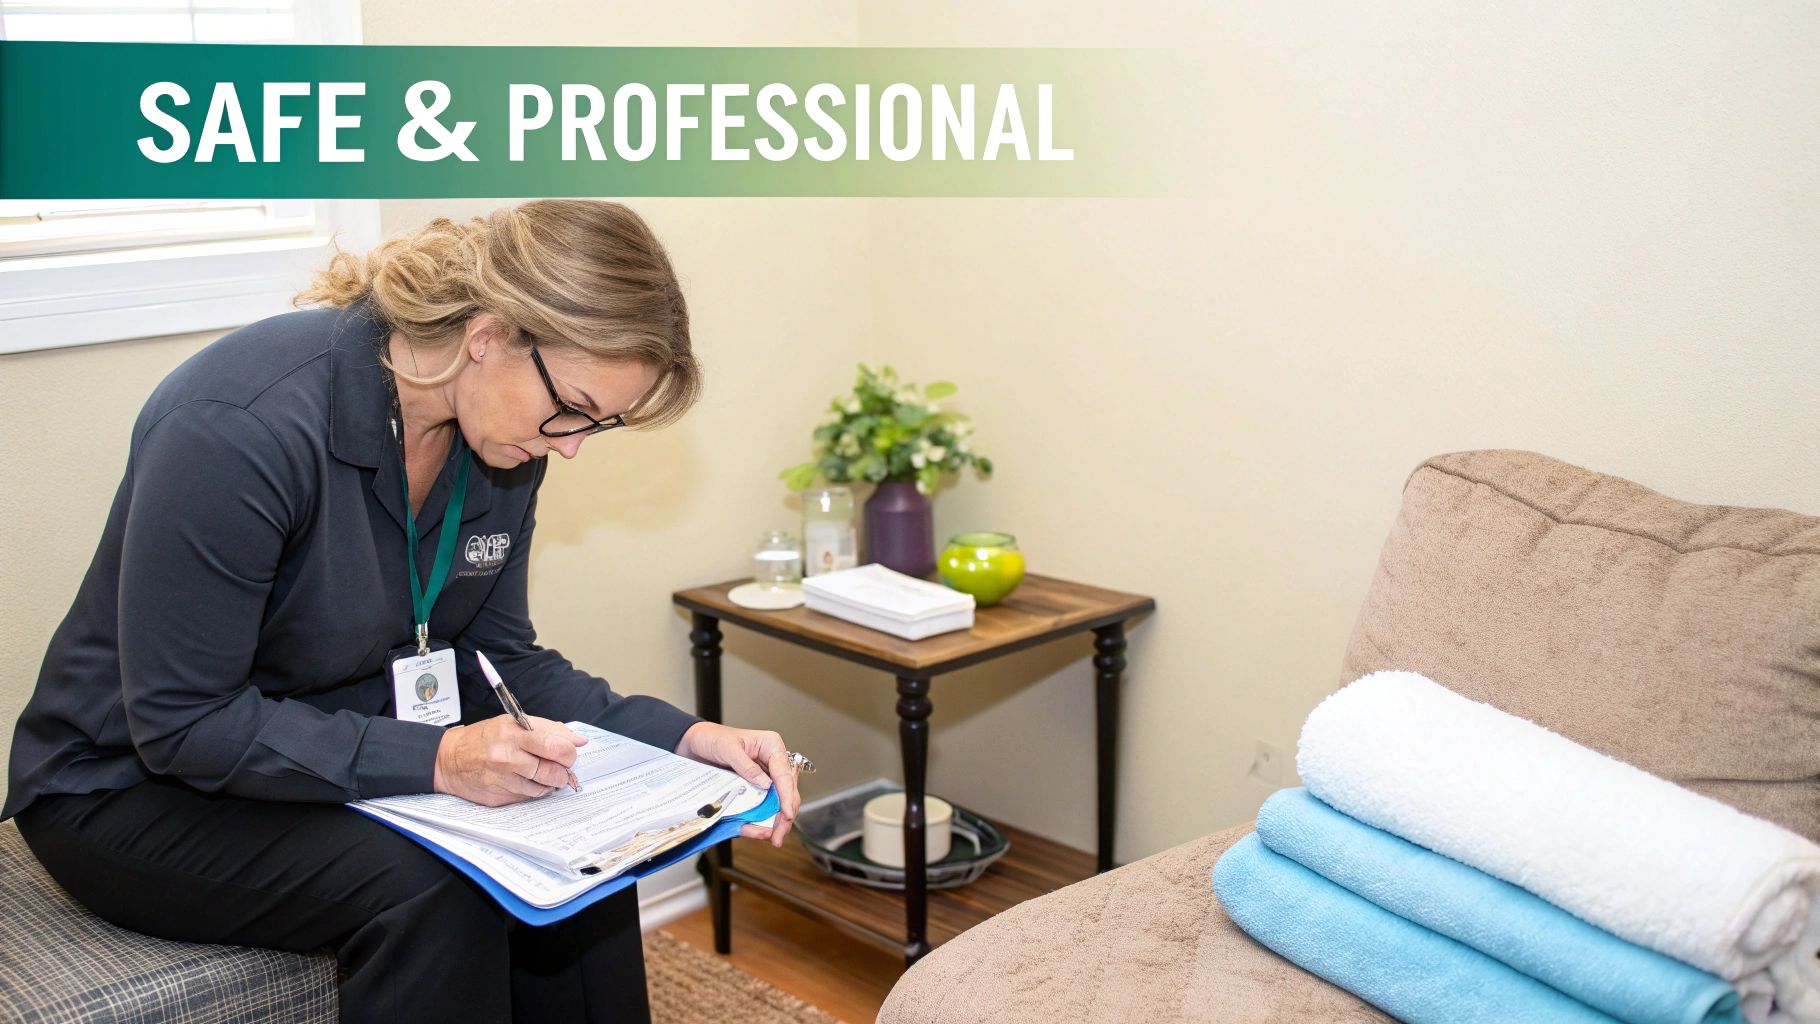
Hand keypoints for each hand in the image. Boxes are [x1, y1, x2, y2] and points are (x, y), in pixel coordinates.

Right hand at [433, 715, 587, 805]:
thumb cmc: (484, 738)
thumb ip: (548, 729)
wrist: (448, 760)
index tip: (569, 750)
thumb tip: (579, 740)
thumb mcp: (513, 723)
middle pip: (554, 769)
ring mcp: (503, 780)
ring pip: (545, 787)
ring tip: (544, 772)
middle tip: (561, 764)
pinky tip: (529, 781)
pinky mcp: (499, 798)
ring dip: (551, 781)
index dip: (570, 750)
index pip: (556, 745)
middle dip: (565, 768)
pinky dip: (536, 790)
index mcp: (513, 733)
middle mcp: (507, 757)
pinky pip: (530, 797)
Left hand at [674, 722, 801, 847]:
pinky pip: (763, 806)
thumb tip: (766, 784)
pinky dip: (763, 820)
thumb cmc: (713, 738)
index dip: (788, 795)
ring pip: (779, 802)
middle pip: (787, 791)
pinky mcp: (756, 788)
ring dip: (778, 821)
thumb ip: (747, 766)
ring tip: (774, 838)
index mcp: (771, 746)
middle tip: (779, 834)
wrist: (696, 744)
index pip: (785, 773)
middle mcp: (772, 762)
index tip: (787, 813)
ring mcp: (765, 777)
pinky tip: (762, 832)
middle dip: (785, 814)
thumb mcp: (728, 749)